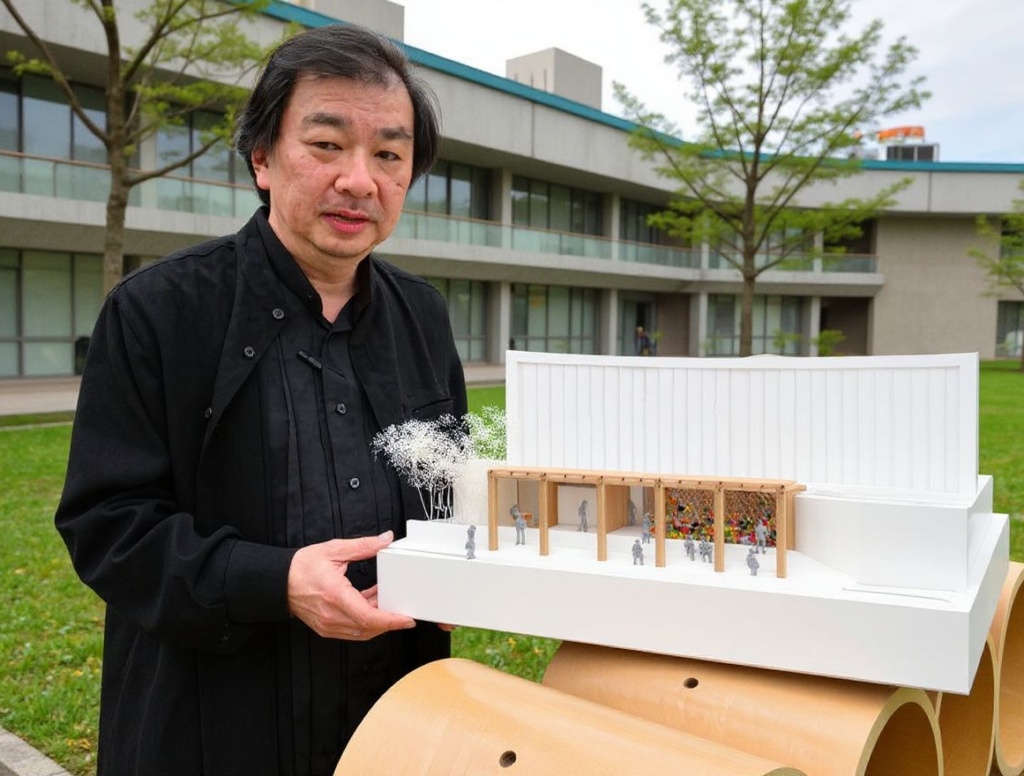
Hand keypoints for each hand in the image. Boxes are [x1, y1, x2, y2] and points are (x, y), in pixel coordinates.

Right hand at [287, 531, 414, 640]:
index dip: (391, 620)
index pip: (368, 617)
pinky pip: (352, 631)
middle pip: (369, 628)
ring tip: (384, 600)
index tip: (407, 619)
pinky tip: (369, 603)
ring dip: (377, 620)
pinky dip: (365, 621)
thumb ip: (363, 546)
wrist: (279, 581)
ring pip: (362, 632)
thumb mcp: (334, 550)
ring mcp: (328, 625)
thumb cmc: (302, 567)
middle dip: (389, 620)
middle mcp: (331, 615)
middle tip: (403, 608)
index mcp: (335, 595)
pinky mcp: (326, 628)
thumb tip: (385, 539)